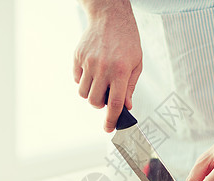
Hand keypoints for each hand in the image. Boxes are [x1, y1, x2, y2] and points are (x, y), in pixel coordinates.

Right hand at [74, 1, 141, 131]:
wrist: (111, 17)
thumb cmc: (127, 41)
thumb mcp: (136, 64)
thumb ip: (130, 87)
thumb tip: (126, 108)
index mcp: (120, 71)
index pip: (114, 103)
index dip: (111, 120)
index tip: (109, 130)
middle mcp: (103, 68)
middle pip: (95, 102)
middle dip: (100, 105)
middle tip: (107, 95)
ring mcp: (88, 62)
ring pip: (83, 93)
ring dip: (91, 94)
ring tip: (100, 82)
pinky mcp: (78, 57)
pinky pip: (77, 79)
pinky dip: (84, 81)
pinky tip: (93, 70)